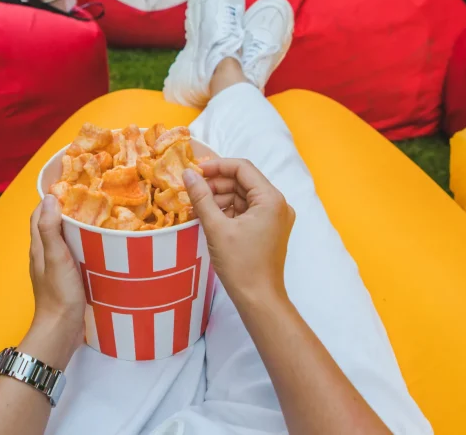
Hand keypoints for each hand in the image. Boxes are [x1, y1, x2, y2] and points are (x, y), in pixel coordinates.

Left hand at [23, 195, 85, 367]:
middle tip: (91, 198)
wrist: (61, 331)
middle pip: (52, 225)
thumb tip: (48, 198)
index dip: (51, 198)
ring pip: (64, 240)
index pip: (39, 214)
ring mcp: (55, 268)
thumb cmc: (59, 294)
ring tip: (99, 216)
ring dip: (76, 228)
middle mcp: (44, 255)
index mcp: (38, 247)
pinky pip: (74, 255)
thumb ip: (50, 229)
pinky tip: (99, 245)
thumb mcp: (55, 258)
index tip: (72, 185)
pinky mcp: (67, 279)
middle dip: (67, 210)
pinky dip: (83, 245)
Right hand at [183, 160, 294, 303]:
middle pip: (243, 182)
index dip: (217, 166)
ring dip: (220, 199)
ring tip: (197, 207)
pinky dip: (228, 211)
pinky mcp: (270, 229)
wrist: (259, 299)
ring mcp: (275, 218)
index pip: (242, 168)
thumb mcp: (216, 228)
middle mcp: (278, 204)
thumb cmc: (240, 264)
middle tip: (192, 192)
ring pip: (243, 197)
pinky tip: (210, 218)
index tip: (194, 172)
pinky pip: (247, 211)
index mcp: (271, 199)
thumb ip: (201, 197)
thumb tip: (187, 174)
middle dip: (216, 185)